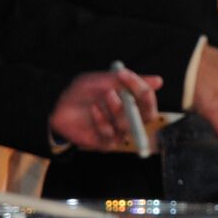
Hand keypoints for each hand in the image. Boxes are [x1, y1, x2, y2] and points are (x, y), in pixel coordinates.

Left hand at [48, 68, 163, 150]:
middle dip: (134, 102)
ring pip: (127, 124)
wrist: (58, 105)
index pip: (148, 100)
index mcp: (133, 102)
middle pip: (147, 117)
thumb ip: (129, 82)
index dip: (140, 87)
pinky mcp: (105, 143)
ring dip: (115, 108)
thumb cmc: (83, 91)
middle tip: (120, 91)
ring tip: (104, 96)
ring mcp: (118, 132)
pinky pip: (110, 135)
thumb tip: (159, 81)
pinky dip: (102, 120)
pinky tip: (93, 109)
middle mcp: (129, 119)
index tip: (124, 74)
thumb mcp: (104, 80)